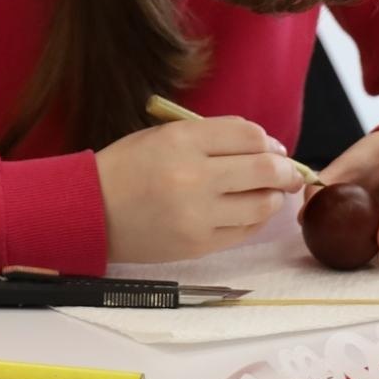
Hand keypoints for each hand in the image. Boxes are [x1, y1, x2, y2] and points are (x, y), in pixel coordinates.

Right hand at [96, 117, 305, 262]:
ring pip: (263, 204)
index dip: (269, 141)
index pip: (249, 135)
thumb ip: (210, 137)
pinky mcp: (199, 243)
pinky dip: (253, 220)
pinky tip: (244, 212)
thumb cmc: (126, 169)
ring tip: (265, 193)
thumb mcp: (161, 136)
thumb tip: (265, 148)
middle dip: (285, 169)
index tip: (270, 148)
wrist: (91, 211)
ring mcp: (197, 214)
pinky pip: (245, 230)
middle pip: (265, 168)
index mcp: (181, 140)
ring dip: (273, 196)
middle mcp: (193, 176)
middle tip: (287, 172)